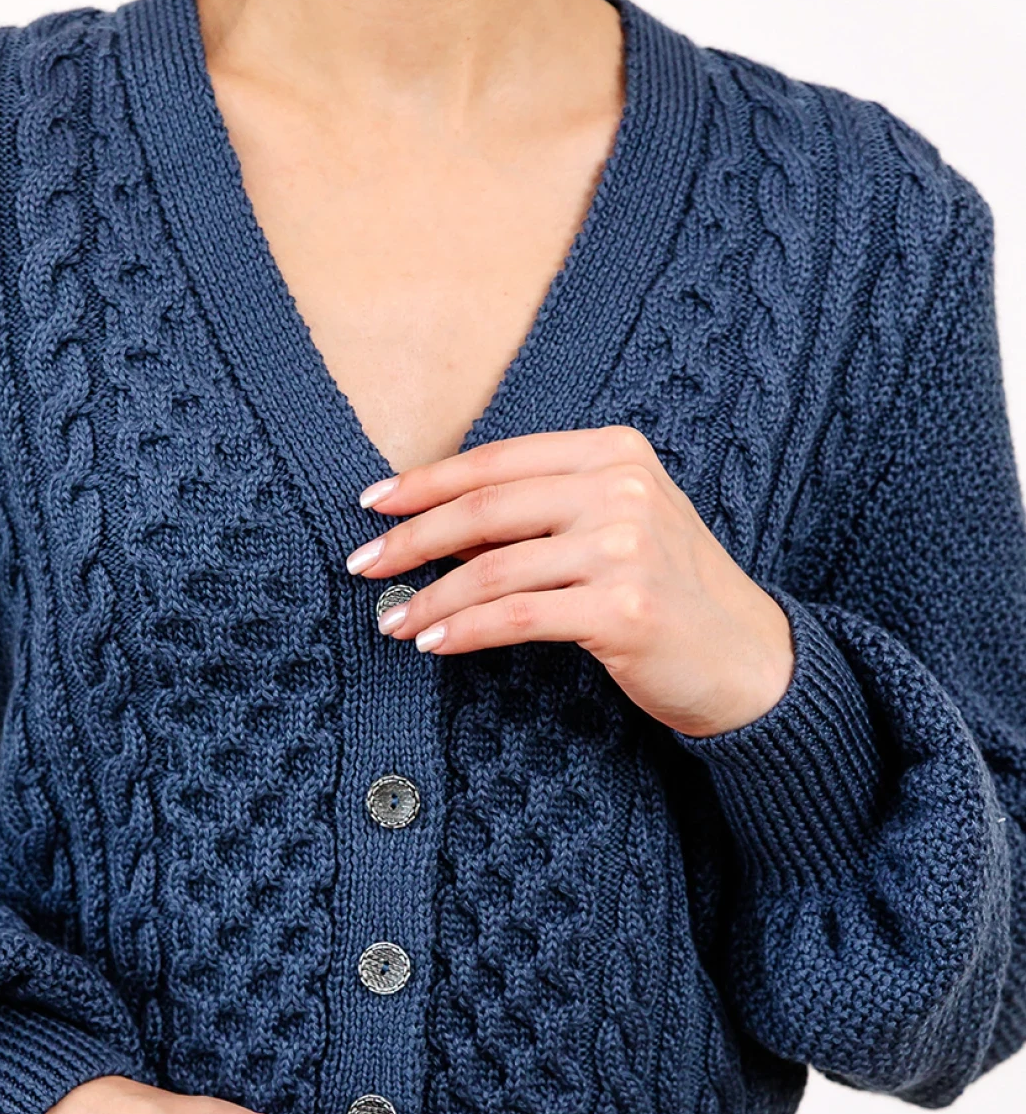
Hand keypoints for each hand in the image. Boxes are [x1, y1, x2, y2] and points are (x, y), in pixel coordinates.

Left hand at [346, 427, 793, 738]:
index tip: (373, 503)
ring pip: (493, 569)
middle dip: (412, 538)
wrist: (750, 659)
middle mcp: (622, 490)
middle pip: (486, 509)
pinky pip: (516, 618)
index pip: (498, 461)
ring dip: (430, 599)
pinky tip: (434, 643)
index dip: (427, 482)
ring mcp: (626, 549)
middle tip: (363, 564)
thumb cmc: (670, 595)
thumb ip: (542, 514)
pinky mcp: (623, 612)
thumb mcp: (614, 529)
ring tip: (394, 620)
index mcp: (615, 454)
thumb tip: (439, 526)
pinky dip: (463, 631)